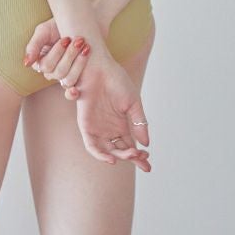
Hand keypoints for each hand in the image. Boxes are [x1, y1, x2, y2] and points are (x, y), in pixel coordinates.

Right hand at [23, 15, 110, 100]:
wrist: (75, 22)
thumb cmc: (56, 26)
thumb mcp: (43, 31)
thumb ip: (33, 46)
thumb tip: (26, 64)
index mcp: (40, 62)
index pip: (47, 65)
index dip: (58, 53)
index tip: (66, 39)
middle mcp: (50, 72)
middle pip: (59, 72)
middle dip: (70, 55)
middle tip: (79, 40)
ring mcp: (62, 76)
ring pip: (68, 79)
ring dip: (79, 64)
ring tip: (86, 48)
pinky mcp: (75, 78)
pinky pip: (73, 89)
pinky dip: (74, 92)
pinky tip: (79, 87)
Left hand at [74, 50, 151, 172]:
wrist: (99, 67)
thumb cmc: (116, 80)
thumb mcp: (132, 102)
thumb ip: (139, 122)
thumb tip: (146, 143)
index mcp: (122, 124)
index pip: (131, 146)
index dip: (139, 158)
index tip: (148, 166)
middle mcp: (109, 129)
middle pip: (120, 152)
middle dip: (131, 158)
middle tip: (141, 158)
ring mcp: (98, 128)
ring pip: (108, 151)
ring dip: (119, 157)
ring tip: (130, 155)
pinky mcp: (86, 125)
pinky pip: (92, 146)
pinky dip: (100, 155)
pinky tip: (112, 158)